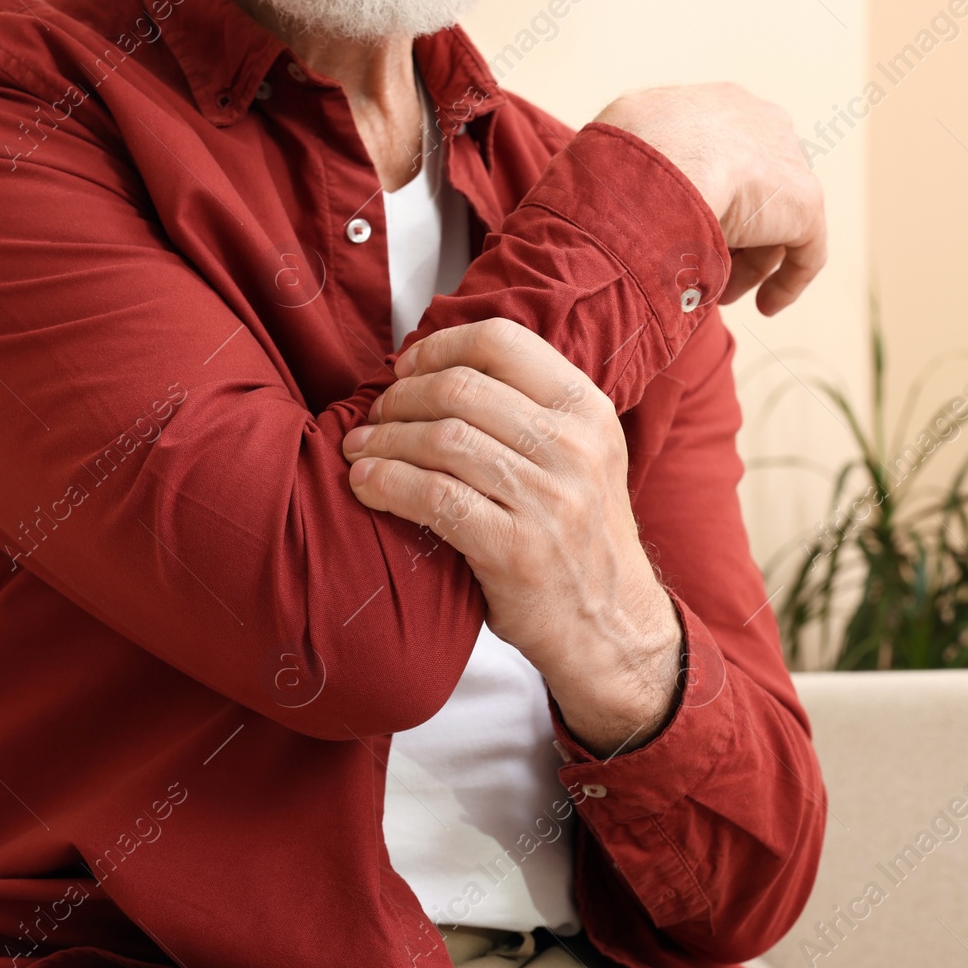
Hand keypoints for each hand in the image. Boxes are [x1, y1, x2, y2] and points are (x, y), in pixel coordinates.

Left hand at [342, 319, 681, 754]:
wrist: (609, 625)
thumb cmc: (578, 534)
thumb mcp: (583, 455)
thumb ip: (531, 409)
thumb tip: (441, 365)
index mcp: (588, 410)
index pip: (501, 342)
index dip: (438, 347)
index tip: (406, 369)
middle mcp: (575, 446)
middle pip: (460, 388)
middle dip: (400, 398)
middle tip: (375, 416)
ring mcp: (549, 499)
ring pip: (441, 439)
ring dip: (384, 440)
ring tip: (359, 449)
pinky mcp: (516, 548)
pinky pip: (434, 497)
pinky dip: (387, 483)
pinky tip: (366, 485)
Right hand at [595, 83, 826, 315]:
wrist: (654, 165)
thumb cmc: (623, 158)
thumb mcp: (622, 146)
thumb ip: (638, 161)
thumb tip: (624, 193)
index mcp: (717, 104)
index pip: (722, 155)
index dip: (704, 198)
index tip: (683, 231)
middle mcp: (760, 123)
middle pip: (753, 190)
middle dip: (730, 234)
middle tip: (702, 269)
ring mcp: (786, 161)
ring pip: (776, 223)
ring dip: (751, 265)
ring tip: (720, 296)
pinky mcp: (804, 202)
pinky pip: (806, 250)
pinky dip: (788, 282)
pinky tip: (765, 308)